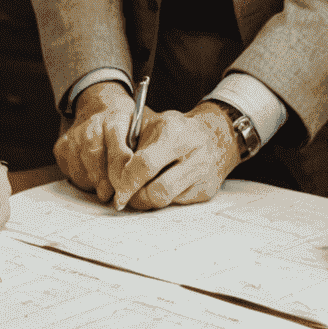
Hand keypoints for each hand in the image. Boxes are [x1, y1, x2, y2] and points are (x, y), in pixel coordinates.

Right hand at [56, 82, 143, 202]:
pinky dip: (81, 178)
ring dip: (93, 183)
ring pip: (80, 170)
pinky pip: (69, 171)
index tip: (127, 191)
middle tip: (113, 196)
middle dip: (105, 182)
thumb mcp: (140, 126)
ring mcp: (74, 135)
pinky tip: (92, 176)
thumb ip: (142, 149)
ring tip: (105, 188)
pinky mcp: (61, 146)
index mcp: (116, 118)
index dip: (123, 176)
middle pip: (95, 160)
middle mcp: (92, 125)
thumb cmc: (124, 120)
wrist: (99, 103)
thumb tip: (146, 179)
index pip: (119, 152)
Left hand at [113, 103, 236, 211]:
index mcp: (174, 132)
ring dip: (147, 200)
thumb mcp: (153, 125)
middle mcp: (193, 154)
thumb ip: (131, 146)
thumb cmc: (176, 130)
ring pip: (165, 200)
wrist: (215, 134)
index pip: (144, 165)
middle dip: (135, 196)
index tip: (117, 191)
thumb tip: (112, 175)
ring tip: (141, 191)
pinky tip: (161, 186)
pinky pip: (176, 204)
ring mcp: (202, 174)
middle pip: (156, 190)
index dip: (126, 182)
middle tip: (125, 195)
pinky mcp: (206, 190)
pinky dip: (163, 199)